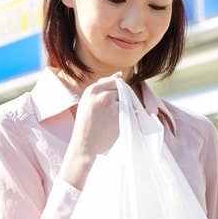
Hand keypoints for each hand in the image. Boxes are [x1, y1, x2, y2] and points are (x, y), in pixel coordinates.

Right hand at [58, 73, 124, 189]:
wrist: (85, 145)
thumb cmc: (86, 124)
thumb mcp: (88, 101)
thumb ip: (102, 87)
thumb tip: (119, 74)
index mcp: (92, 89)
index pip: (114, 81)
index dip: (114, 92)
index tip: (110, 103)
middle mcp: (102, 94)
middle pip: (121, 90)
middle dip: (120, 100)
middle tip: (109, 114)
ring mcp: (112, 104)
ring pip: (127, 99)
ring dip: (125, 107)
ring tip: (111, 120)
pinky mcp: (120, 115)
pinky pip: (132, 110)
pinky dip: (130, 116)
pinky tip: (117, 124)